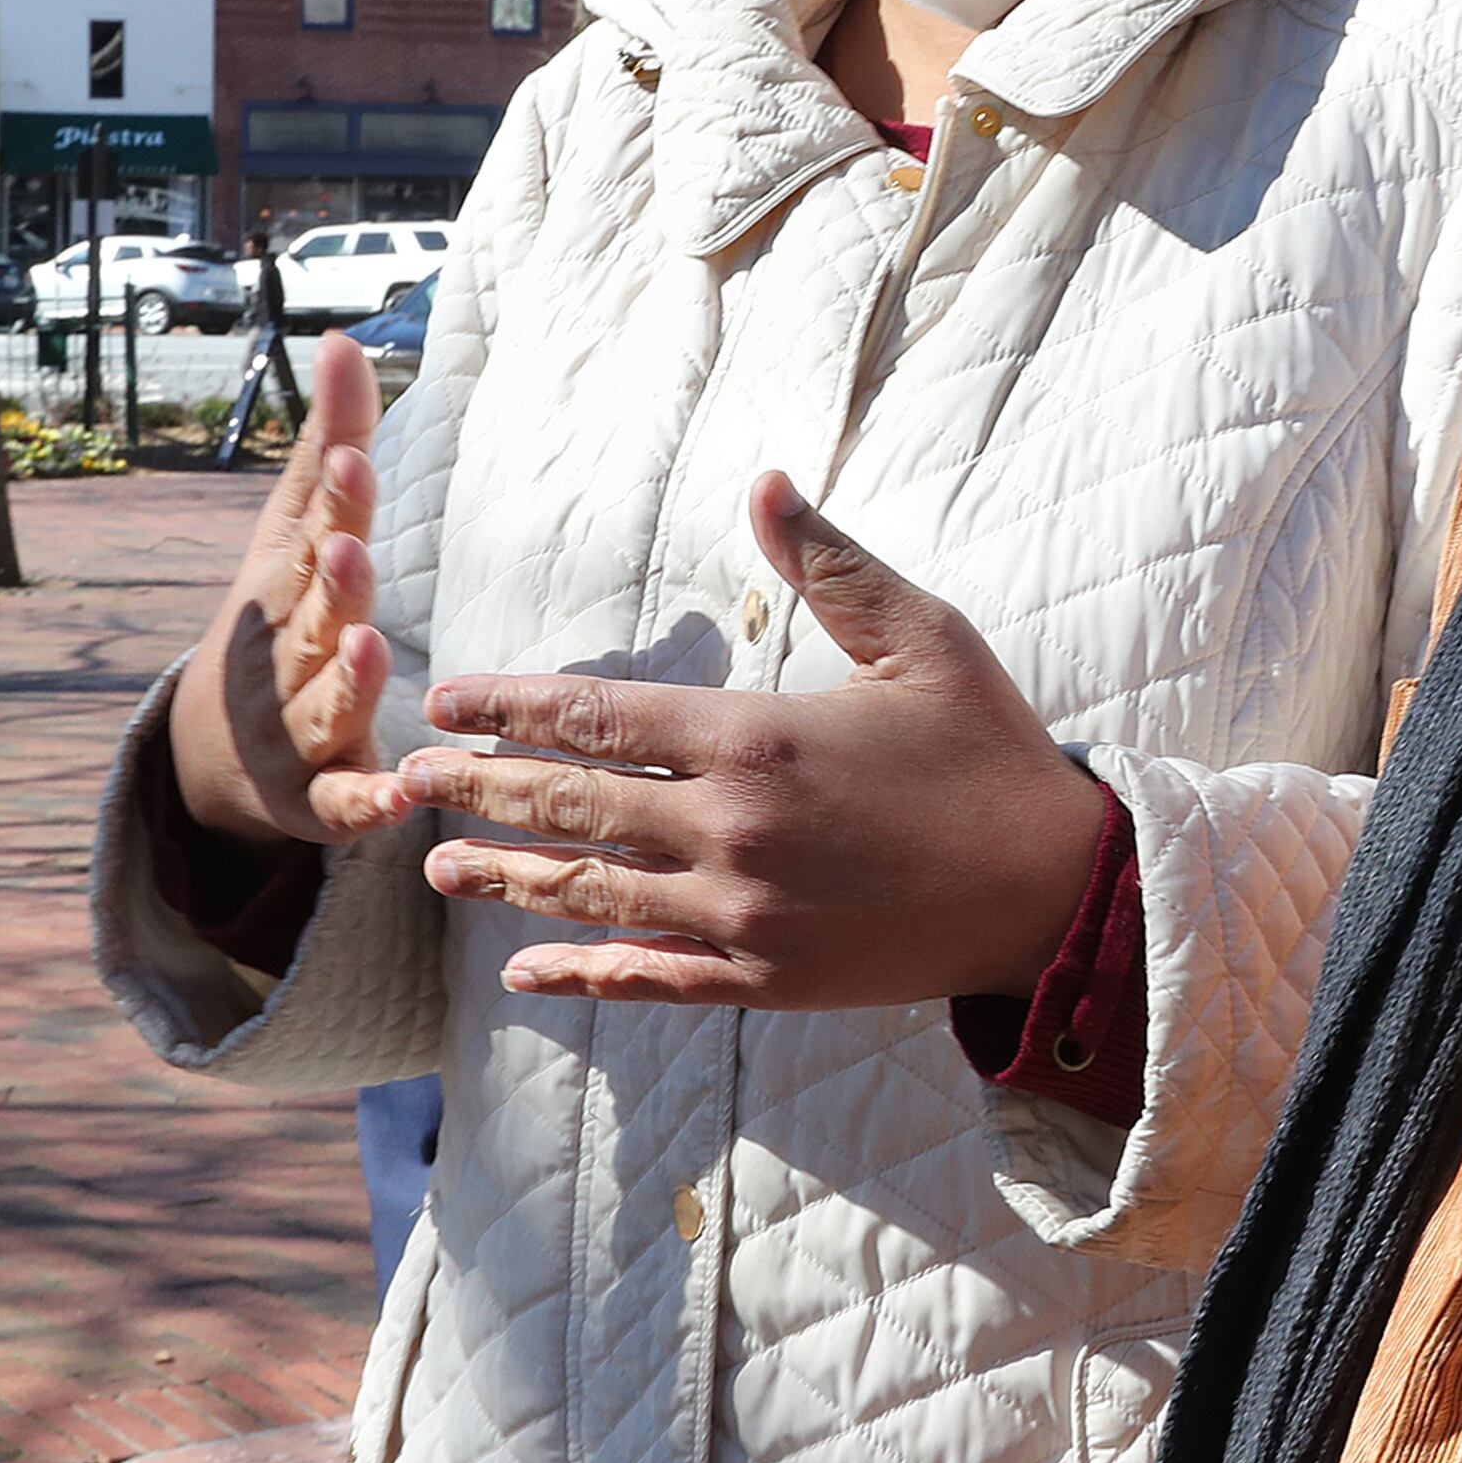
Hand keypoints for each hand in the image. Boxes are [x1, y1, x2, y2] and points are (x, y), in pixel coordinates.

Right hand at [167, 329, 414, 846]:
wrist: (213, 753)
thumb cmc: (277, 617)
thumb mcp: (294, 536)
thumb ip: (330, 446)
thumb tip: (345, 338)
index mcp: (283, 588)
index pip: (312, 538)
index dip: (333, 503)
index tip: (353, 459)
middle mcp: (283, 658)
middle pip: (311, 620)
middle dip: (331, 585)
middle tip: (348, 549)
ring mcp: (294, 731)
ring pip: (324, 707)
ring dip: (346, 680)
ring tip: (368, 646)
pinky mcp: (317, 799)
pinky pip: (342, 803)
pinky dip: (365, 803)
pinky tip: (398, 795)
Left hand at [394, 472, 1113, 1008]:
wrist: (1057, 891)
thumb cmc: (992, 753)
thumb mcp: (922, 638)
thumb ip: (831, 564)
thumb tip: (766, 483)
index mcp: (756, 739)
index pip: (599, 717)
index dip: (513, 707)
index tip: (448, 701)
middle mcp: (732, 830)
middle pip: (572, 806)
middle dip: (481, 789)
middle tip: (404, 781)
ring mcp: (744, 914)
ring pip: (593, 895)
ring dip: (507, 879)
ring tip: (436, 870)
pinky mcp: (767, 978)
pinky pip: (650, 980)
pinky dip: (581, 976)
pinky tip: (523, 972)